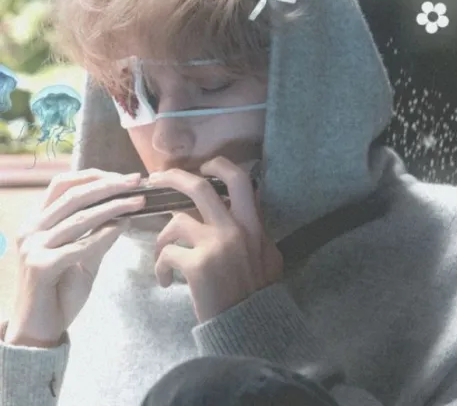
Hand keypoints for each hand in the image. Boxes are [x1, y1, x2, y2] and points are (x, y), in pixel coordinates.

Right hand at [4, 169, 145, 346]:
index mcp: (39, 222)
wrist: (40, 330)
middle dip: (109, 185)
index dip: (93, 176)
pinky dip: (103, 234)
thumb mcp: (85, 258)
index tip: (124, 177)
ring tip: (139, 202)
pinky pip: (79, 245)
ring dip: (114, 207)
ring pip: (79, 217)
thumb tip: (125, 215)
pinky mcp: (40, 266)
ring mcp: (32, 247)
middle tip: (137, 181)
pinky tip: (123, 226)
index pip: (63, 185)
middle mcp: (31, 229)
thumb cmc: (60, 292)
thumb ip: (100, 236)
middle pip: (73, 195)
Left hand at [149, 156, 283, 322]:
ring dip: (162, 238)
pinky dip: (160, 267)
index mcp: (252, 224)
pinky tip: (166, 280)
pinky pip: (166, 254)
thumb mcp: (267, 256)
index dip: (219, 166)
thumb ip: (254, 232)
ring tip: (163, 254)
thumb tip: (235, 213)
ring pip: (175, 222)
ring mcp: (215, 245)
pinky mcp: (197, 265)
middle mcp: (235, 228)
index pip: (240, 181)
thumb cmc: (257, 291)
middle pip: (199, 188)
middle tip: (156, 179)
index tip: (204, 166)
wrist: (248, 324)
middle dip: (174, 178)